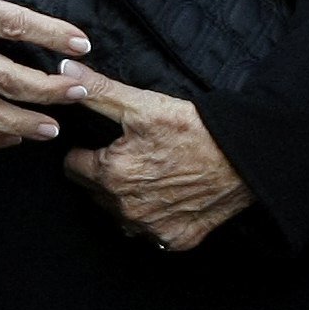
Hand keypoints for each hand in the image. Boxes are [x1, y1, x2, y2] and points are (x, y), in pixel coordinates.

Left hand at [60, 63, 253, 250]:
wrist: (242, 157)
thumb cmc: (192, 128)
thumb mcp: (142, 104)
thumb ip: (98, 90)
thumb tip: (66, 69)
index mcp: (110, 173)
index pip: (72, 166)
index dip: (85, 151)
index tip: (105, 144)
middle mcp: (124, 208)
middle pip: (94, 191)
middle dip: (105, 174)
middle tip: (132, 154)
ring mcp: (149, 228)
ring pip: (120, 213)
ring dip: (127, 198)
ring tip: (152, 173)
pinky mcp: (173, 240)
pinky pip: (150, 231)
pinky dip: (155, 215)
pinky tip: (170, 194)